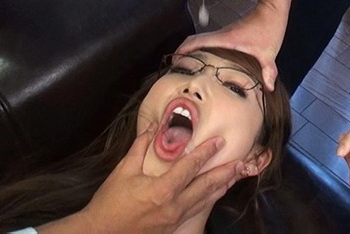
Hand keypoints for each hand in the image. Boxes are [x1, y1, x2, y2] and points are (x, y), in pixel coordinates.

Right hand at [42, 123, 243, 232]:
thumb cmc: (109, 203)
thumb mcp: (123, 171)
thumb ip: (140, 148)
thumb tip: (153, 126)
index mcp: (162, 190)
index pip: (190, 167)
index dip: (206, 152)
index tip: (220, 141)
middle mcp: (173, 206)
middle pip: (206, 186)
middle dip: (225, 173)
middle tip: (240, 162)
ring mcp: (174, 219)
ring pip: (205, 201)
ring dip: (221, 187)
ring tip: (234, 177)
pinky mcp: (172, 228)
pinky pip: (196, 212)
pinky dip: (207, 201)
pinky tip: (213, 195)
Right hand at [176, 0, 291, 90]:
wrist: (272, 8)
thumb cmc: (268, 26)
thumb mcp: (268, 52)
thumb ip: (268, 71)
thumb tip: (268, 87)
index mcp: (225, 39)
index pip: (196, 41)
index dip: (182, 50)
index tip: (174, 60)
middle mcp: (221, 35)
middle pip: (194, 41)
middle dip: (182, 52)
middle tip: (178, 67)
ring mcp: (224, 33)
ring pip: (201, 40)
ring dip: (192, 50)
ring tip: (189, 67)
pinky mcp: (229, 34)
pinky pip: (211, 42)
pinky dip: (203, 49)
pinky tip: (209, 62)